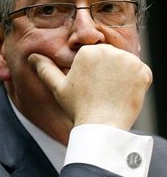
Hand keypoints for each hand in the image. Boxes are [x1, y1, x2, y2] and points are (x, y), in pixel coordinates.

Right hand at [28, 45, 150, 130]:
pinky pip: (141, 73)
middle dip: (108, 71)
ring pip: (126, 64)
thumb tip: (33, 57)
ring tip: (111, 93)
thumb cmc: (79, 107)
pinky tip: (123, 93)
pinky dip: (135, 82)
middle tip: (101, 91)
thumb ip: (45, 69)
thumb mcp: (57, 87)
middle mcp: (110, 51)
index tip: (91, 86)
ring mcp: (129, 61)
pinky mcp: (144, 72)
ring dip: (122, 76)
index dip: (92, 72)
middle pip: (111, 58)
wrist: (101, 125)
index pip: (94, 56)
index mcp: (89, 52)